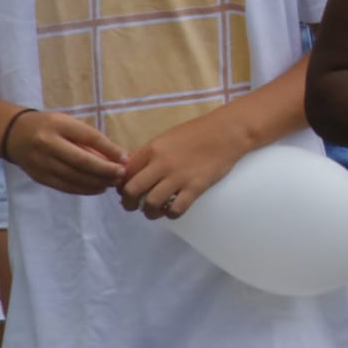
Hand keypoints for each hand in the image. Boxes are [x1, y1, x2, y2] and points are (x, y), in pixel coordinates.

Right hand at [4, 111, 126, 194]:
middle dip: (105, 170)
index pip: (89, 138)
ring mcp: (41, 162)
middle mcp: (48, 144)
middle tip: (122, 174)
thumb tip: (115, 156)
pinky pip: (65, 186)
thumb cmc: (49, 126)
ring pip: (74, 177)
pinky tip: (98, 188)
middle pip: (82, 161)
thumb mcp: (67, 123)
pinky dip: (84, 189)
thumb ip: (87, 138)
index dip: (109, 149)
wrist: (13, 134)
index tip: (125, 158)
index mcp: (59, 125)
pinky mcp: (39, 177)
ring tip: (113, 182)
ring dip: (97, 182)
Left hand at [118, 112, 249, 218]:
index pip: (124, 173)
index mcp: (152, 149)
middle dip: (128, 203)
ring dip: (148, 212)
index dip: (120, 186)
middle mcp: (161, 164)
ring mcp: (179, 176)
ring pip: (151, 204)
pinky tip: (172, 211)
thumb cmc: (198, 132)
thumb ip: (149, 153)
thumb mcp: (167, 138)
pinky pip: (176, 209)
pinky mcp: (196, 187)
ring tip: (153, 211)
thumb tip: (131, 170)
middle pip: (131, 191)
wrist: (227, 132)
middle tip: (133, 206)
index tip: (125, 191)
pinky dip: (170, 214)